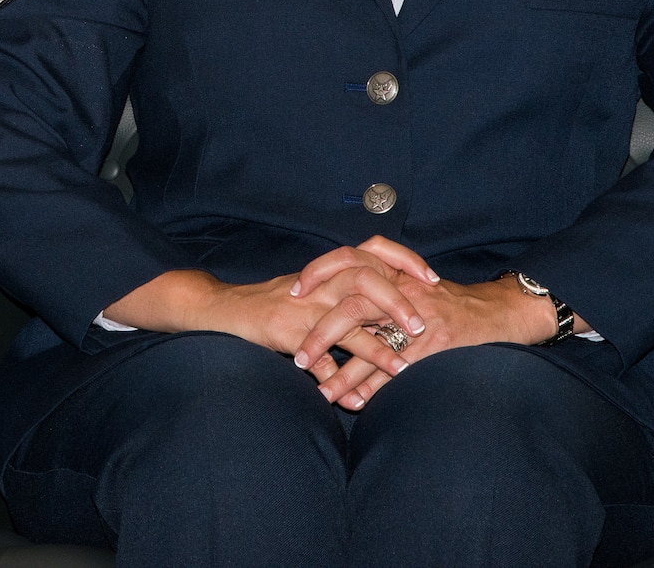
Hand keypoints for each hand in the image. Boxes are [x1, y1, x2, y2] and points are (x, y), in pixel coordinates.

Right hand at [102, 237, 432, 395]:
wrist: (221, 310)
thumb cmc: (268, 305)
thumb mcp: (308, 298)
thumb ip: (342, 306)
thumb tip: (377, 320)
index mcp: (325, 272)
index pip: (372, 253)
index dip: (403, 261)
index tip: (432, 278)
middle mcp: (317, 284)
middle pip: (365, 280)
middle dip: (397, 302)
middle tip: (423, 326)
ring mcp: (301, 307)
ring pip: (346, 320)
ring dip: (377, 347)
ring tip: (403, 368)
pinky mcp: (285, 331)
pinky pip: (317, 356)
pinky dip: (337, 379)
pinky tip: (353, 399)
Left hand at [299, 270, 574, 409]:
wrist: (496, 311)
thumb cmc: (447, 299)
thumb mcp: (411, 280)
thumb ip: (377, 286)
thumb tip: (333, 302)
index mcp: (392, 272)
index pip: (347, 262)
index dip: (317, 274)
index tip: (292, 293)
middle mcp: (402, 294)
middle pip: (352, 309)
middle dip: (320, 335)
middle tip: (298, 358)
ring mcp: (417, 323)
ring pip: (371, 348)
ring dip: (344, 374)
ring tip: (322, 394)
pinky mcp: (432, 349)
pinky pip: (396, 372)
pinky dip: (375, 388)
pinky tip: (356, 403)